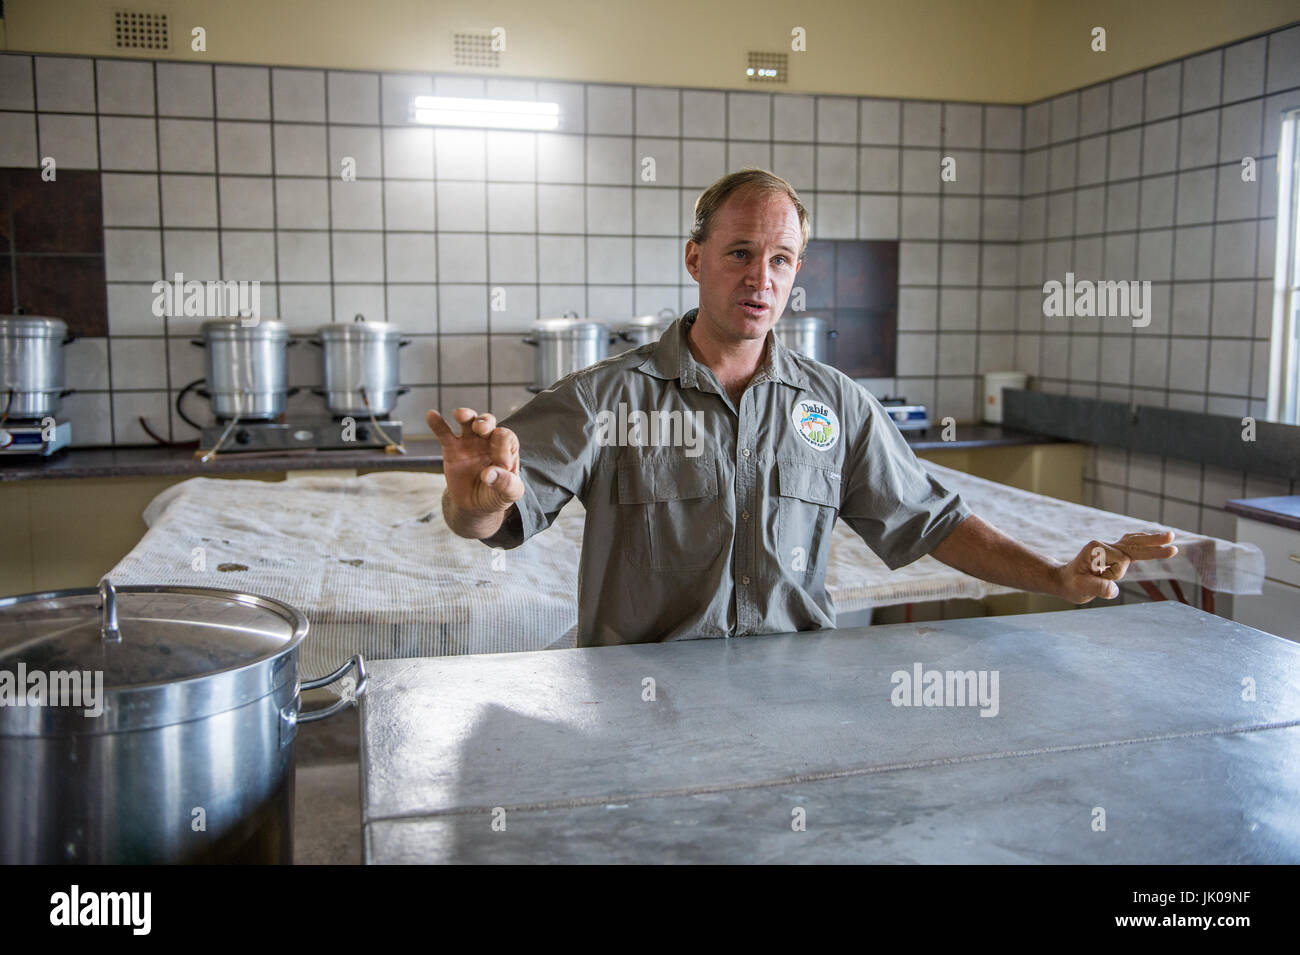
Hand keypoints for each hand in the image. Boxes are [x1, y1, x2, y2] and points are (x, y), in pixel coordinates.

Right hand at [426, 407, 524, 514]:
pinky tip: (431, 415)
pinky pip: (444, 434)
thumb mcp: (509, 495)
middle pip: (488, 422)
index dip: (502, 448)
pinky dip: (438, 424)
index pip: (506, 438)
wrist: (474, 505)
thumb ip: (506, 484)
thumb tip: (489, 474)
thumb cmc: (496, 495)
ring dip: (466, 416)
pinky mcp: (452, 449)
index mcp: (507, 448)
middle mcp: (489, 440)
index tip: (501, 465)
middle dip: (485, 422)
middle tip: (481, 429)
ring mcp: (470, 443)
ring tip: (460, 415)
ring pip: (469, 422)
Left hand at [1055, 530, 1177, 603]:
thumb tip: (1114, 591)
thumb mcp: (1081, 589)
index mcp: (1097, 550)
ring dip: (1152, 540)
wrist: (1063, 580)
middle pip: (1134, 544)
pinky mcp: (1112, 553)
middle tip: (1171, 539)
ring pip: (1134, 542)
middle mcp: (1104, 545)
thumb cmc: (1071, 584)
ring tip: (1171, 536)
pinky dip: (1142, 541)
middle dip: (1153, 543)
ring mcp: (1109, 548)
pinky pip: (1131, 545)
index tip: (1100, 579)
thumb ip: (1097, 588)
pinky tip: (1152, 537)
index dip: (1114, 574)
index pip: (1120, 562)